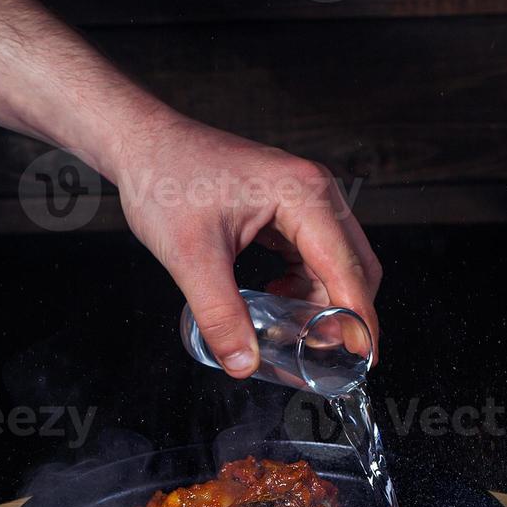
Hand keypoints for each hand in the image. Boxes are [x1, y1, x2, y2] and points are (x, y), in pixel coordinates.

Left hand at [110, 113, 382, 377]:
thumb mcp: (190, 256)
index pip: (348, 270)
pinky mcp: (285, 206)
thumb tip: (243, 363)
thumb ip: (220, 314)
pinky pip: (312, 253)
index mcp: (303, 195)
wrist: (142, 144)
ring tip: (295, 332)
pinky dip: (304, 283)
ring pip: (335, 262)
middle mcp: (314, 191)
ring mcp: (302, 196)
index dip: (358, 320)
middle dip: (345, 314)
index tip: (364, 360)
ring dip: (323, 300)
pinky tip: (276, 298)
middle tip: (324, 355)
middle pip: (354, 265)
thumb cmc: (164, 180)